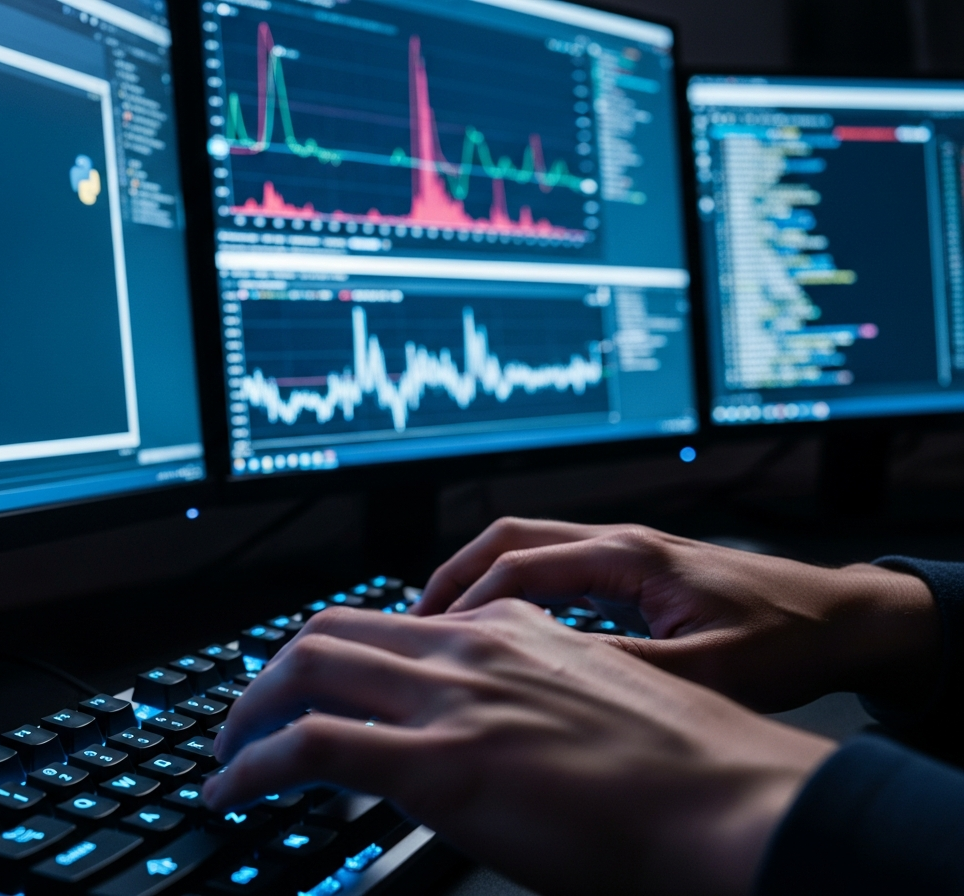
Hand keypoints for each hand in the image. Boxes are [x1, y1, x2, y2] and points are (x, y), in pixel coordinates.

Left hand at [204, 601, 834, 895]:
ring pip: (307, 669)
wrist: (734, 802)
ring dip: (248, 711)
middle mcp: (472, 645)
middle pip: (332, 629)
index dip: (337, 650)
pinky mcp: (438, 762)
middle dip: (272, 670)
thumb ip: (536, 702)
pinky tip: (231, 790)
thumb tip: (498, 740)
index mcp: (513, 628)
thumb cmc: (688, 770)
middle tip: (246, 710)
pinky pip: (309, 746)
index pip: (394, 620)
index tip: (312, 681)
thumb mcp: (601, 704)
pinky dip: (252, 765)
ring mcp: (451, 697)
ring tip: (226, 752)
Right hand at [415, 519, 938, 711]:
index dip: (469, 605)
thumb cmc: (787, 638)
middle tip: (413, 621)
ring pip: (528, 545)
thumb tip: (552, 682)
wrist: (842, 617)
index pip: (521, 567)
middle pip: (509, 537)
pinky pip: (554, 564)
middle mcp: (620, 540)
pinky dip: (513, 587)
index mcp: (630, 554)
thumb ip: (628, 673)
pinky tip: (503, 626)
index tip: (434, 641)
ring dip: (479, 578)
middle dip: (453, 576)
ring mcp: (625, 548)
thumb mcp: (709, 670)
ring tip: (442, 623)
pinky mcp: (634, 567)